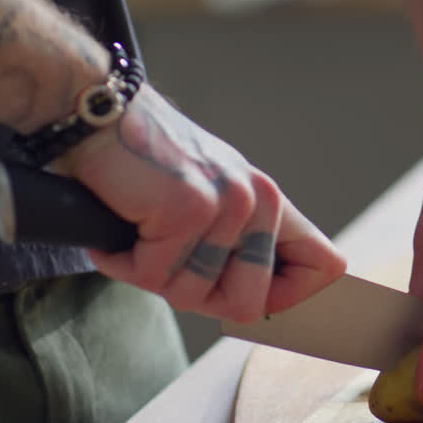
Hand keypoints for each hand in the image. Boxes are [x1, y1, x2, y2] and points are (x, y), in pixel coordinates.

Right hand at [61, 83, 345, 320]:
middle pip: (247, 305)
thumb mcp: (208, 199)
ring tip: (137, 231)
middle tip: (163, 257)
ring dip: (151, 275)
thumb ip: (238, 245)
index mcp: (270, 202)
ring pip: (193, 296)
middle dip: (196, 296)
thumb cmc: (143, 163)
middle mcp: (259, 200)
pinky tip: (117, 225)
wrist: (98, 115)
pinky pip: (154, 277)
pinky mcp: (189, 210)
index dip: (290, 300)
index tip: (249, 302)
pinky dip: (122, 262)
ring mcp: (228, 205)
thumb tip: (256, 308)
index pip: (324, 267)